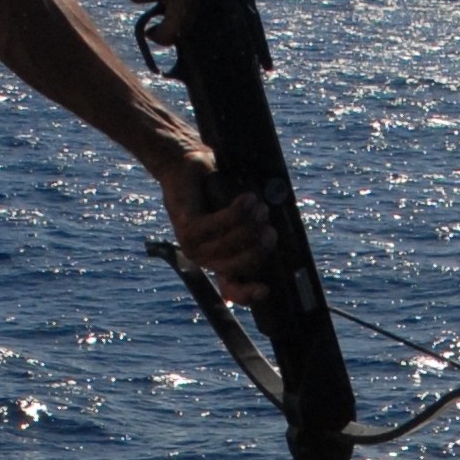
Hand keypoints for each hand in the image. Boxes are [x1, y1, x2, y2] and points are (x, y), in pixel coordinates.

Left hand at [158, 153, 275, 307]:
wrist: (183, 165)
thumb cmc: (217, 188)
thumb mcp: (241, 212)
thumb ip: (255, 227)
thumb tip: (276, 233)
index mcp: (220, 261)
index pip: (232, 289)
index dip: (248, 294)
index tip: (266, 290)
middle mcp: (206, 259)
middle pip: (239, 266)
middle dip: (259, 248)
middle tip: (270, 228)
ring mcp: (193, 247)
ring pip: (230, 244)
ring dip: (250, 224)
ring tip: (259, 205)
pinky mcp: (187, 229)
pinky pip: (218, 225)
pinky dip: (237, 212)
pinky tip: (247, 199)